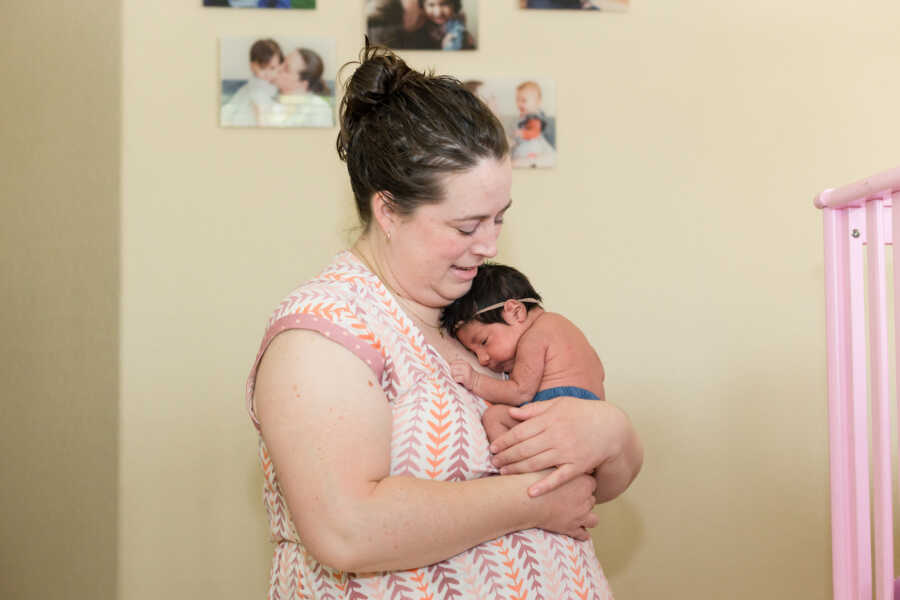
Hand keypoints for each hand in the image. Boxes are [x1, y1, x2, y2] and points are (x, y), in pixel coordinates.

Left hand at [450, 359, 475, 390]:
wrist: (478, 382)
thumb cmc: (470, 376)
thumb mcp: (466, 368)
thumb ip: (458, 366)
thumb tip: (448, 364)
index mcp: (465, 363)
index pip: (453, 362)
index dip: (452, 367)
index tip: (454, 371)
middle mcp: (465, 366)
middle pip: (452, 367)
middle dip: (451, 372)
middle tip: (455, 376)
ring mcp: (465, 372)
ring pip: (453, 373)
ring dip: (453, 377)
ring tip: (458, 379)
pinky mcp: (465, 379)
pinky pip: (456, 379)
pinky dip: (456, 381)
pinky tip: (460, 382)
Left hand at [490, 397, 640, 497]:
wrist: (611, 427)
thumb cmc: (582, 413)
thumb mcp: (559, 404)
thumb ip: (535, 409)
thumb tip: (512, 413)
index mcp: (550, 419)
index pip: (520, 432)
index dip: (504, 441)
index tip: (493, 447)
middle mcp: (557, 436)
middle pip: (524, 448)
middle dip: (506, 456)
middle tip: (493, 462)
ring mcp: (567, 452)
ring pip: (536, 463)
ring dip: (517, 469)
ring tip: (503, 472)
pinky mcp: (578, 466)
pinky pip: (559, 478)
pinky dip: (544, 486)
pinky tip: (530, 492)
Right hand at [531, 469, 597, 540]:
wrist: (524, 499)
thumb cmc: (534, 480)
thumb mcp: (549, 465)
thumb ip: (559, 464)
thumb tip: (561, 461)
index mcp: (583, 481)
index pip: (591, 482)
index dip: (582, 484)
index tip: (574, 484)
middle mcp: (585, 499)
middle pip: (591, 499)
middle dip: (583, 500)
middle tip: (570, 498)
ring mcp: (580, 515)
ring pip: (593, 519)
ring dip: (587, 517)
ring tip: (577, 515)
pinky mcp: (571, 528)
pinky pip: (582, 534)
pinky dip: (581, 534)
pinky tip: (578, 532)